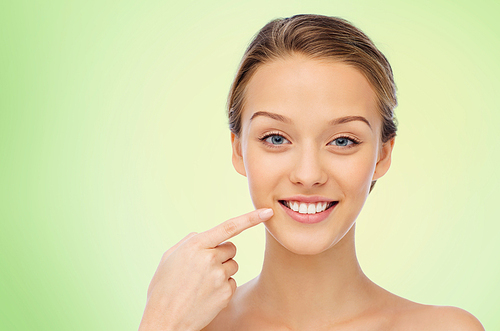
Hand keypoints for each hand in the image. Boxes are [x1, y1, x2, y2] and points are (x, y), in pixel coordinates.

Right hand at [138, 208, 273, 330]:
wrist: (164, 320)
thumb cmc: (163, 289)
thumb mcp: (168, 258)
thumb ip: (188, 242)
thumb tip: (202, 235)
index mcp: (195, 246)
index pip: (229, 227)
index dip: (251, 218)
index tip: (268, 212)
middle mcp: (210, 258)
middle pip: (231, 248)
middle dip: (222, 255)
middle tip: (204, 268)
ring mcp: (219, 277)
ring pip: (233, 266)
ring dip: (222, 271)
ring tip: (202, 283)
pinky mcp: (225, 293)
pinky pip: (232, 283)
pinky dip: (222, 287)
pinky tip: (206, 295)